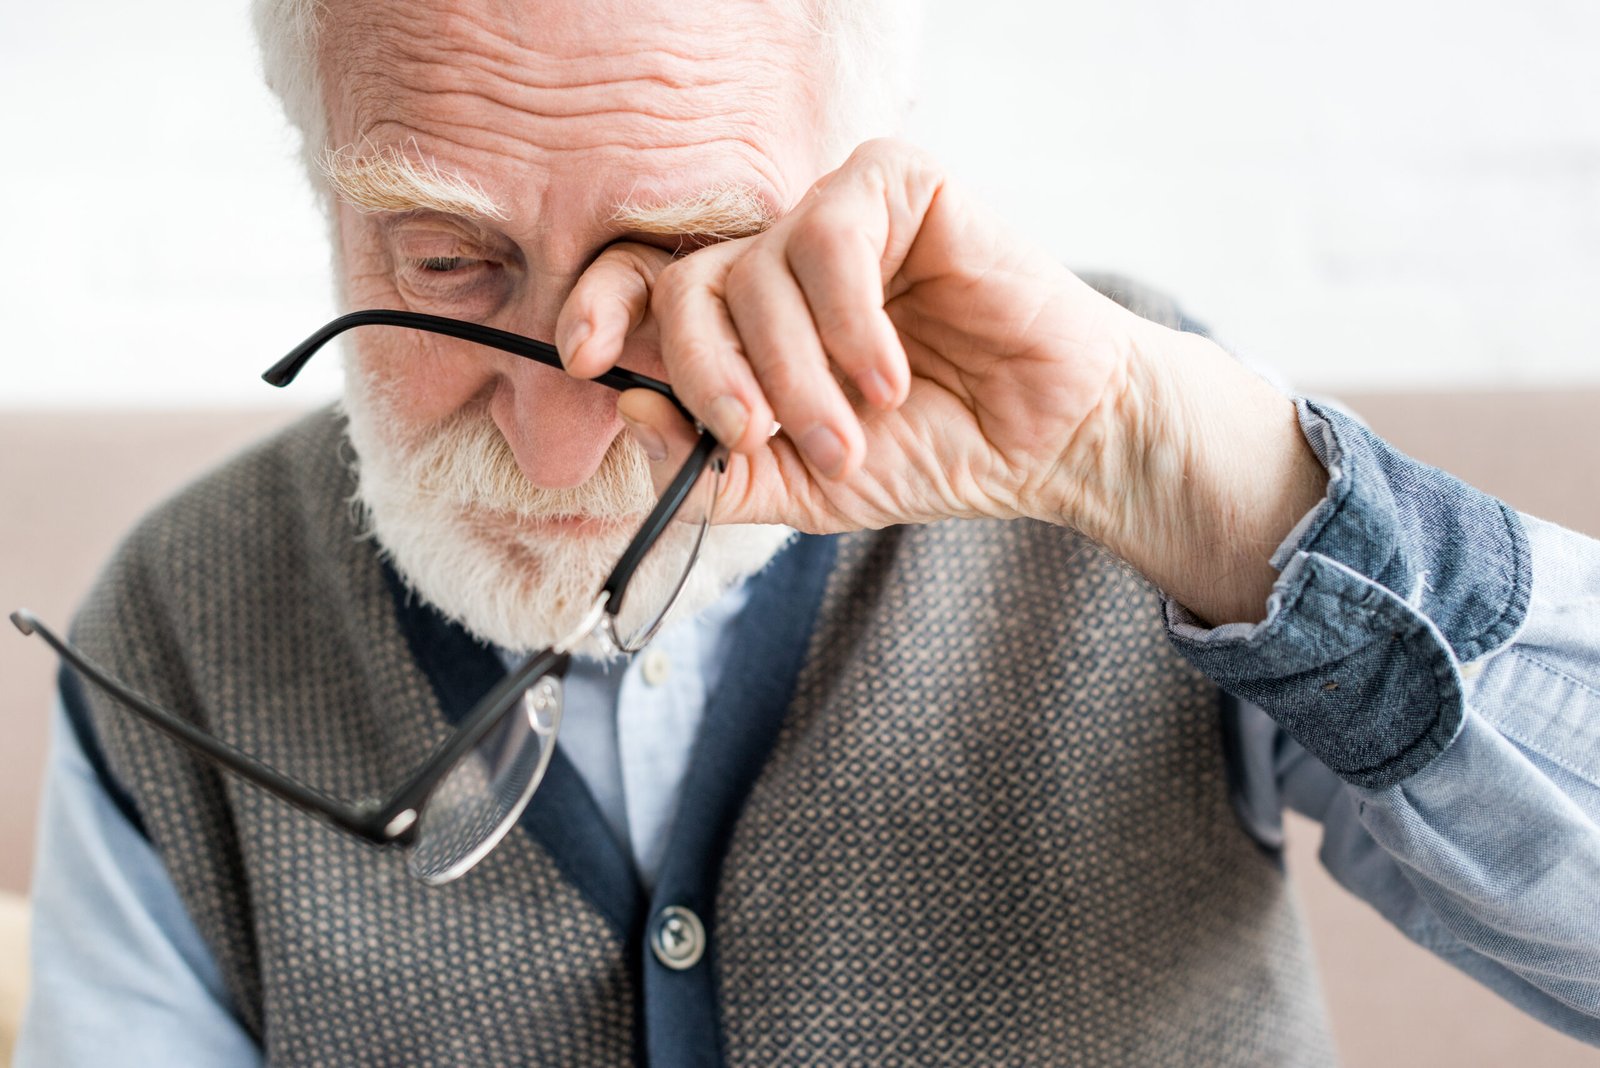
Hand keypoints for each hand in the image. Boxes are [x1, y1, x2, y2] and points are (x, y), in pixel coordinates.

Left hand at [557, 139, 1325, 623]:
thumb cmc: (928, 453)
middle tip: (763, 439)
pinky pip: (829, 237)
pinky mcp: (897, 181)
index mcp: (749, 319)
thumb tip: (626, 410)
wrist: (1045, 441)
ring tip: (854, 431)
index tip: (583, 359)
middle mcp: (780, 256)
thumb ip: (710, 468)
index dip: (601, 310)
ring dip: (797, 374)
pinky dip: (850, 323)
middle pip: (685, 285)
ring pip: (756, 271)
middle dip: (714, 378)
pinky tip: (890, 375)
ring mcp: (835, 214)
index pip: (645, 287)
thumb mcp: (799, 487)